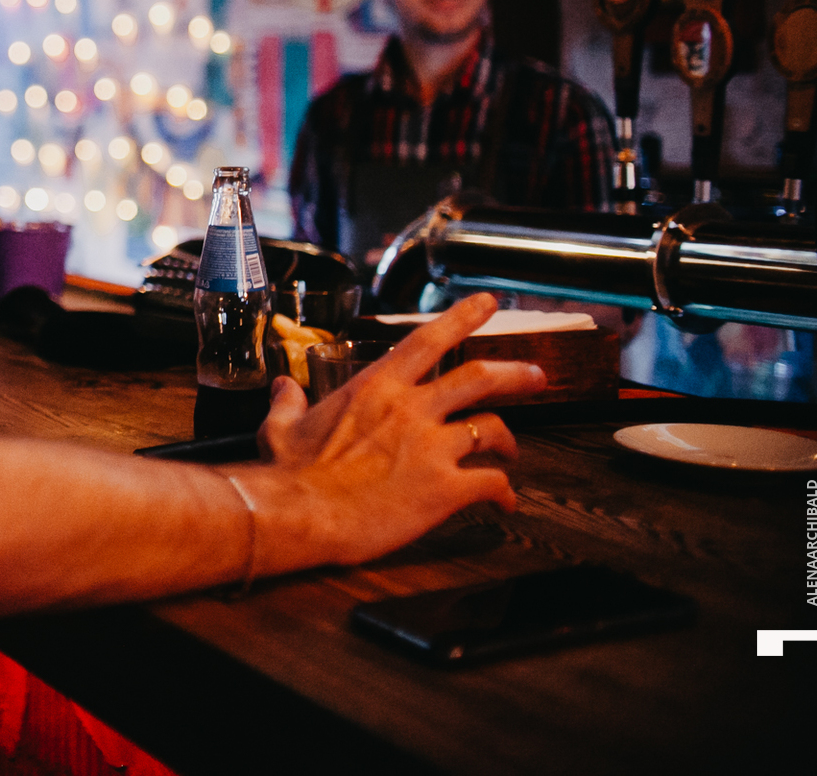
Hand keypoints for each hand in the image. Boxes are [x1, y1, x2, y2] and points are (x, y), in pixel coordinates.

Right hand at [255, 292, 545, 566]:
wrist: (299, 513)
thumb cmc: (288, 472)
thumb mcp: (280, 426)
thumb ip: (289, 403)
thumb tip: (282, 387)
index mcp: (376, 387)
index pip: (428, 341)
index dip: (463, 318)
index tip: (487, 304)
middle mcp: (411, 409)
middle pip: (480, 379)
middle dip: (516, 374)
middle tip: (536, 376)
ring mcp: (432, 448)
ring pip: (492, 430)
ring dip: (508, 441)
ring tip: (511, 452)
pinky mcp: (445, 489)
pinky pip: (491, 484)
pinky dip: (504, 493)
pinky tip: (505, 502)